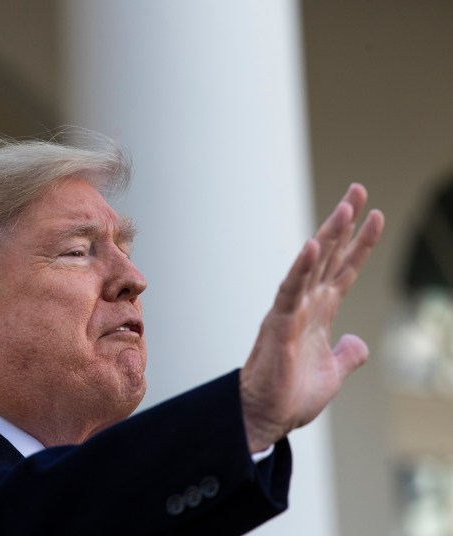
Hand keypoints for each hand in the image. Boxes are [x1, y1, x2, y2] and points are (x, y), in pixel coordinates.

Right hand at [240, 183, 384, 452]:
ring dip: (329, 235)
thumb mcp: (333, 374)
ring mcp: (291, 312)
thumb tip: (358, 341)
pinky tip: (313, 246)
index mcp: (319, 314)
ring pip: (311, 266)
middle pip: (328, 256)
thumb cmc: (292, 396)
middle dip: (345, 223)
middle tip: (358, 190)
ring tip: (346, 207)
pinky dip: (301, 269)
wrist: (266, 418)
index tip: (375, 216)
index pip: (343, 271)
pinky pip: (290, 292)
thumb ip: (348, 354)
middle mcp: (305, 306)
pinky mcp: (278, 325)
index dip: (361, 244)